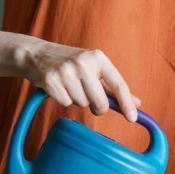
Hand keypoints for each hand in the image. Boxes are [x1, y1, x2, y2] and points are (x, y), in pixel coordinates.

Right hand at [18, 41, 139, 120]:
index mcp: (98, 58)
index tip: (133, 118)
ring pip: (82, 104)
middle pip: (100, 102)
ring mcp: (66, 71)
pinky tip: (59, 87)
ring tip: (70, 86)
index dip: (127, 103)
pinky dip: (63, 99)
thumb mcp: (94, 69)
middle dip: (98, 107)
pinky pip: (65, 103)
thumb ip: (114, 87)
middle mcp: (83, 63)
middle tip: (91, 100)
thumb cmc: (72, 64)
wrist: (36, 54)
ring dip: (78, 100)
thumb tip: (137, 103)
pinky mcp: (50, 80)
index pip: (119, 84)